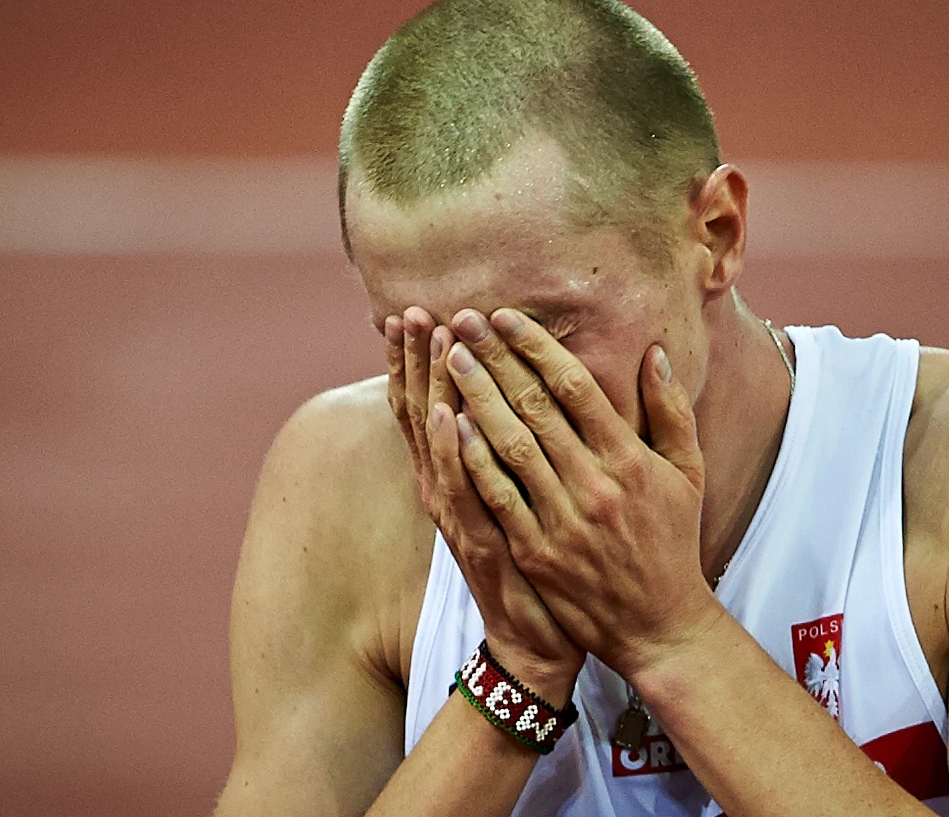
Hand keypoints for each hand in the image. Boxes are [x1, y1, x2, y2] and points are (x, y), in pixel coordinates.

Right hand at [385, 307, 583, 702]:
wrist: (538, 639)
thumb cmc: (537, 563)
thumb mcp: (515, 500)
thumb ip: (510, 448)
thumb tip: (511, 394)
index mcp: (460, 474)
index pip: (432, 405)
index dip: (421, 361)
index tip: (417, 312)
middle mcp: (449, 490)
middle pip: (423, 414)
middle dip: (417, 361)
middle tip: (410, 310)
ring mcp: (460, 516)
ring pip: (437, 443)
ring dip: (432, 389)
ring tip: (429, 339)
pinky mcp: (480, 542)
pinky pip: (464, 490)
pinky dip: (451, 451)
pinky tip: (448, 412)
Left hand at [442, 307, 724, 681]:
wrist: (658, 625)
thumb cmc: (672, 541)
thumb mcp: (687, 472)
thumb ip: (671, 410)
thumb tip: (654, 353)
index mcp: (630, 459)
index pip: (577, 388)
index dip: (537, 347)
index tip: (505, 315)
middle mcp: (596, 484)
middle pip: (536, 407)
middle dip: (497, 358)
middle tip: (463, 320)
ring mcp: (563, 519)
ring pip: (511, 445)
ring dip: (477, 396)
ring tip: (450, 357)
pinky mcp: (537, 551)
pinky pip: (498, 496)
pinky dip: (473, 458)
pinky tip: (451, 424)